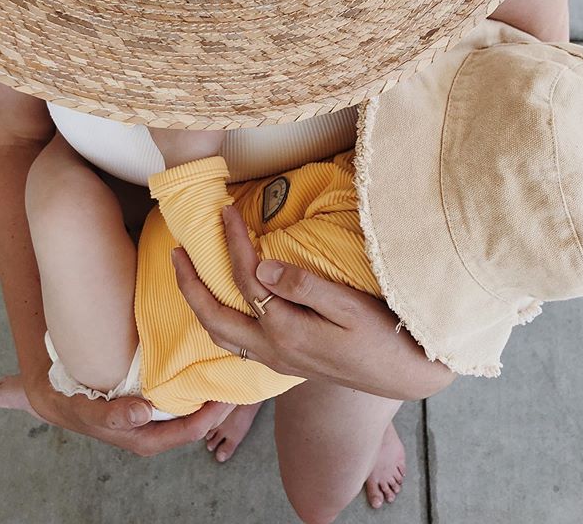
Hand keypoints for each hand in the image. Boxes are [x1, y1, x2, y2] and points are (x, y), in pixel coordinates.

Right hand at [0, 371, 233, 456]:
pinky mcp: (172, 416)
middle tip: (218, 399)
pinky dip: (214, 406)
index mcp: (111, 425)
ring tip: (232, 392)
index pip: (123, 430)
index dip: (130, 420)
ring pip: (188, 427)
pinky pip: (195, 415)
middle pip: (170, 435)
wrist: (82, 401)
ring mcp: (157, 426)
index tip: (143, 410)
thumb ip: (21, 395)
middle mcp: (136, 431)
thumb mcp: (43, 393)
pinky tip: (231, 387)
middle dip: (195, 421)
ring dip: (212, 413)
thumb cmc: (67, 396)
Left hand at [172, 206, 454, 400]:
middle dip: (189, 283)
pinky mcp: (286, 362)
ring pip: (221, 336)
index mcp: (287, 331)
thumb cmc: (384, 335)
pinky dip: (220, 321)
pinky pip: (237, 344)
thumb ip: (305, 286)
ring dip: (199, 304)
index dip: (233, 241)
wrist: (406, 373)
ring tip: (188, 276)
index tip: (226, 210)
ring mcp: (277, 360)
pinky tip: (223, 307)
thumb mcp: (350, 306)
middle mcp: (273, 350)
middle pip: (215, 316)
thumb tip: (262, 267)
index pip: (247, 278)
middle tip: (176, 251)